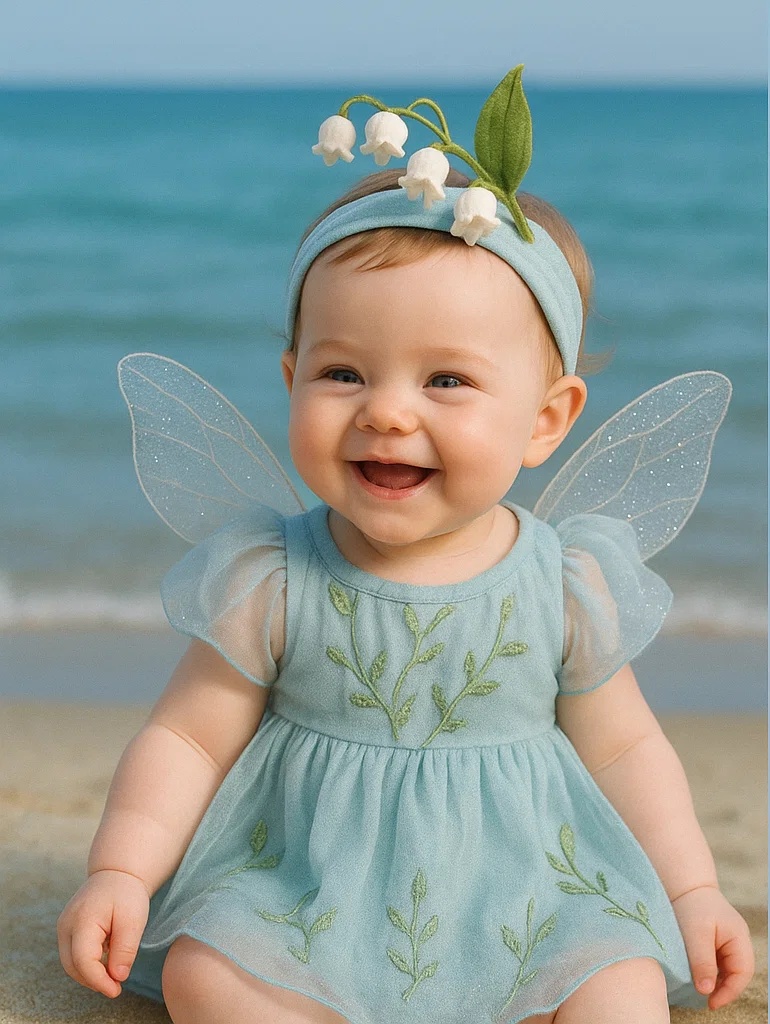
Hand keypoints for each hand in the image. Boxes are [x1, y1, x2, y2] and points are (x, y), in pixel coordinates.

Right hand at [57, 869, 149, 997]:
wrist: (117, 872)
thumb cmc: (127, 893)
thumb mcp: (134, 920)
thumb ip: (125, 949)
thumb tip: (117, 977)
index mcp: (82, 920)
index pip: (84, 961)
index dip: (99, 980)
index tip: (116, 990)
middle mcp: (66, 925)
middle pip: (73, 966)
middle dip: (94, 981)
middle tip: (116, 987)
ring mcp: (63, 927)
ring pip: (71, 963)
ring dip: (90, 974)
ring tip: (113, 976)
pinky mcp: (67, 929)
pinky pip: (73, 954)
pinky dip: (87, 964)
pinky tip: (106, 963)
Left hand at [672, 885, 753, 1008]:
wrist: (682, 884)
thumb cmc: (690, 905)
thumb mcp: (695, 934)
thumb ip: (703, 962)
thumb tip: (706, 991)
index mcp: (738, 937)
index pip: (742, 973)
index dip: (729, 991)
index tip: (711, 1002)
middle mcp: (737, 940)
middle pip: (737, 973)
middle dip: (723, 988)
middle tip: (705, 1000)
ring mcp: (728, 940)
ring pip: (727, 969)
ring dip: (716, 981)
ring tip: (701, 989)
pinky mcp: (717, 940)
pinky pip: (718, 962)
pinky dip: (710, 971)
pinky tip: (698, 975)